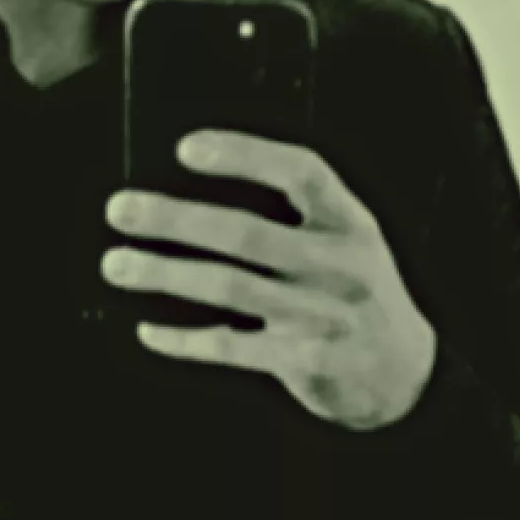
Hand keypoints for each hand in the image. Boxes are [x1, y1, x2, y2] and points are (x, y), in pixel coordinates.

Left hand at [102, 130, 437, 431]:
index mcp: (350, 219)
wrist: (404, 372)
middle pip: (247, 232)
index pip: (301, 171)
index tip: (184, 147)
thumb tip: (191, 180)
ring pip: (230, 287)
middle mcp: (342, 263)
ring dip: (164, 274)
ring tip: (115, 264)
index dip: (244, 154)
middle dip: (176, 218)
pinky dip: (185, 341)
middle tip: (118, 208)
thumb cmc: (350, 284)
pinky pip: (233, 348)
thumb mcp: (344, 236)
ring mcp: (326, 315)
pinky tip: (148, 330)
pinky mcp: (309, 362)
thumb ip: (291, 211)